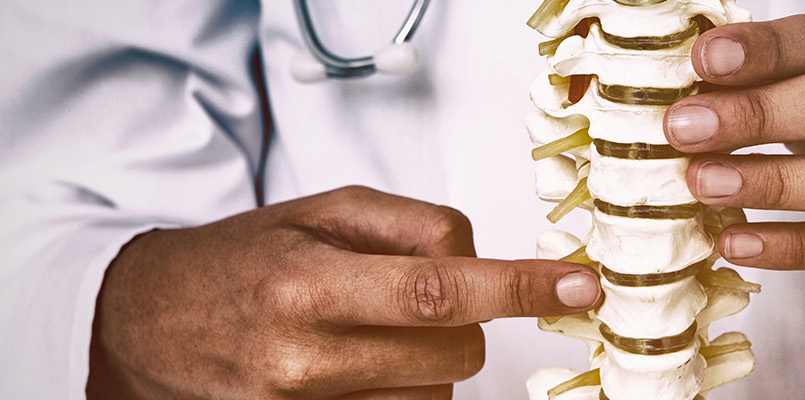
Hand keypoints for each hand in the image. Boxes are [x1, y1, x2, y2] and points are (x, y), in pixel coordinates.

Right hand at [87, 186, 602, 398]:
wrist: (147, 323)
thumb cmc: (242, 261)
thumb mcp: (323, 212)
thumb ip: (414, 225)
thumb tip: (485, 253)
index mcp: (310, 284)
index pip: (442, 289)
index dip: (522, 289)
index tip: (580, 284)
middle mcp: (307, 355)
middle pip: (456, 348)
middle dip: (465, 320)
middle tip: (417, 296)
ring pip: (438, 390)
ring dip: (431, 357)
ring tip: (373, 329)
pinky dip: (405, 388)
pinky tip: (365, 363)